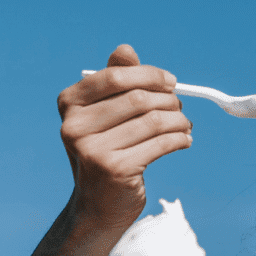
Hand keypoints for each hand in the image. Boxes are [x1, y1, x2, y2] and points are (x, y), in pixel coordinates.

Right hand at [57, 44, 191, 231]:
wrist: (97, 206)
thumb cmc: (105, 150)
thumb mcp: (104, 114)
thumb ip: (115, 81)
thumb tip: (126, 49)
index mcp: (70, 104)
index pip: (115, 76)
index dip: (149, 75)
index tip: (171, 82)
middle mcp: (75, 126)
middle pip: (138, 98)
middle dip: (168, 100)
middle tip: (180, 107)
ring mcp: (93, 150)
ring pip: (153, 121)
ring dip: (179, 120)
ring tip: (185, 125)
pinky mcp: (115, 170)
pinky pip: (161, 144)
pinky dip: (180, 139)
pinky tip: (185, 140)